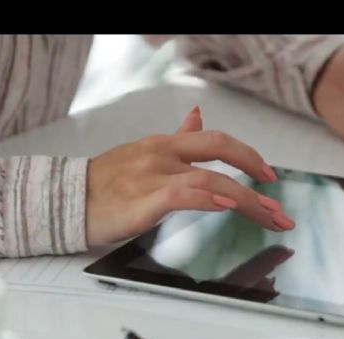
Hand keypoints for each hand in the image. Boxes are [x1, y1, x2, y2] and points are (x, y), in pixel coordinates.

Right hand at [85, 107, 295, 246]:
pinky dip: (207, 198)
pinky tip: (227, 204)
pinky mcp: (142, 200)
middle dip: (256, 173)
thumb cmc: (103, 183)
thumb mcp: (143, 153)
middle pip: (220, 152)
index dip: (248, 154)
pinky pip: (181, 194)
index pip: (216, 140)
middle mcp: (162, 154)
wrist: (64, 201)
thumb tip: (197, 116)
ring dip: (246, 199)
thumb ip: (176, 138)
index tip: (269, 174)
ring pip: (209, 178)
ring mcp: (152, 175)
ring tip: (268, 217)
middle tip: (279, 205)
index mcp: (164, 144)